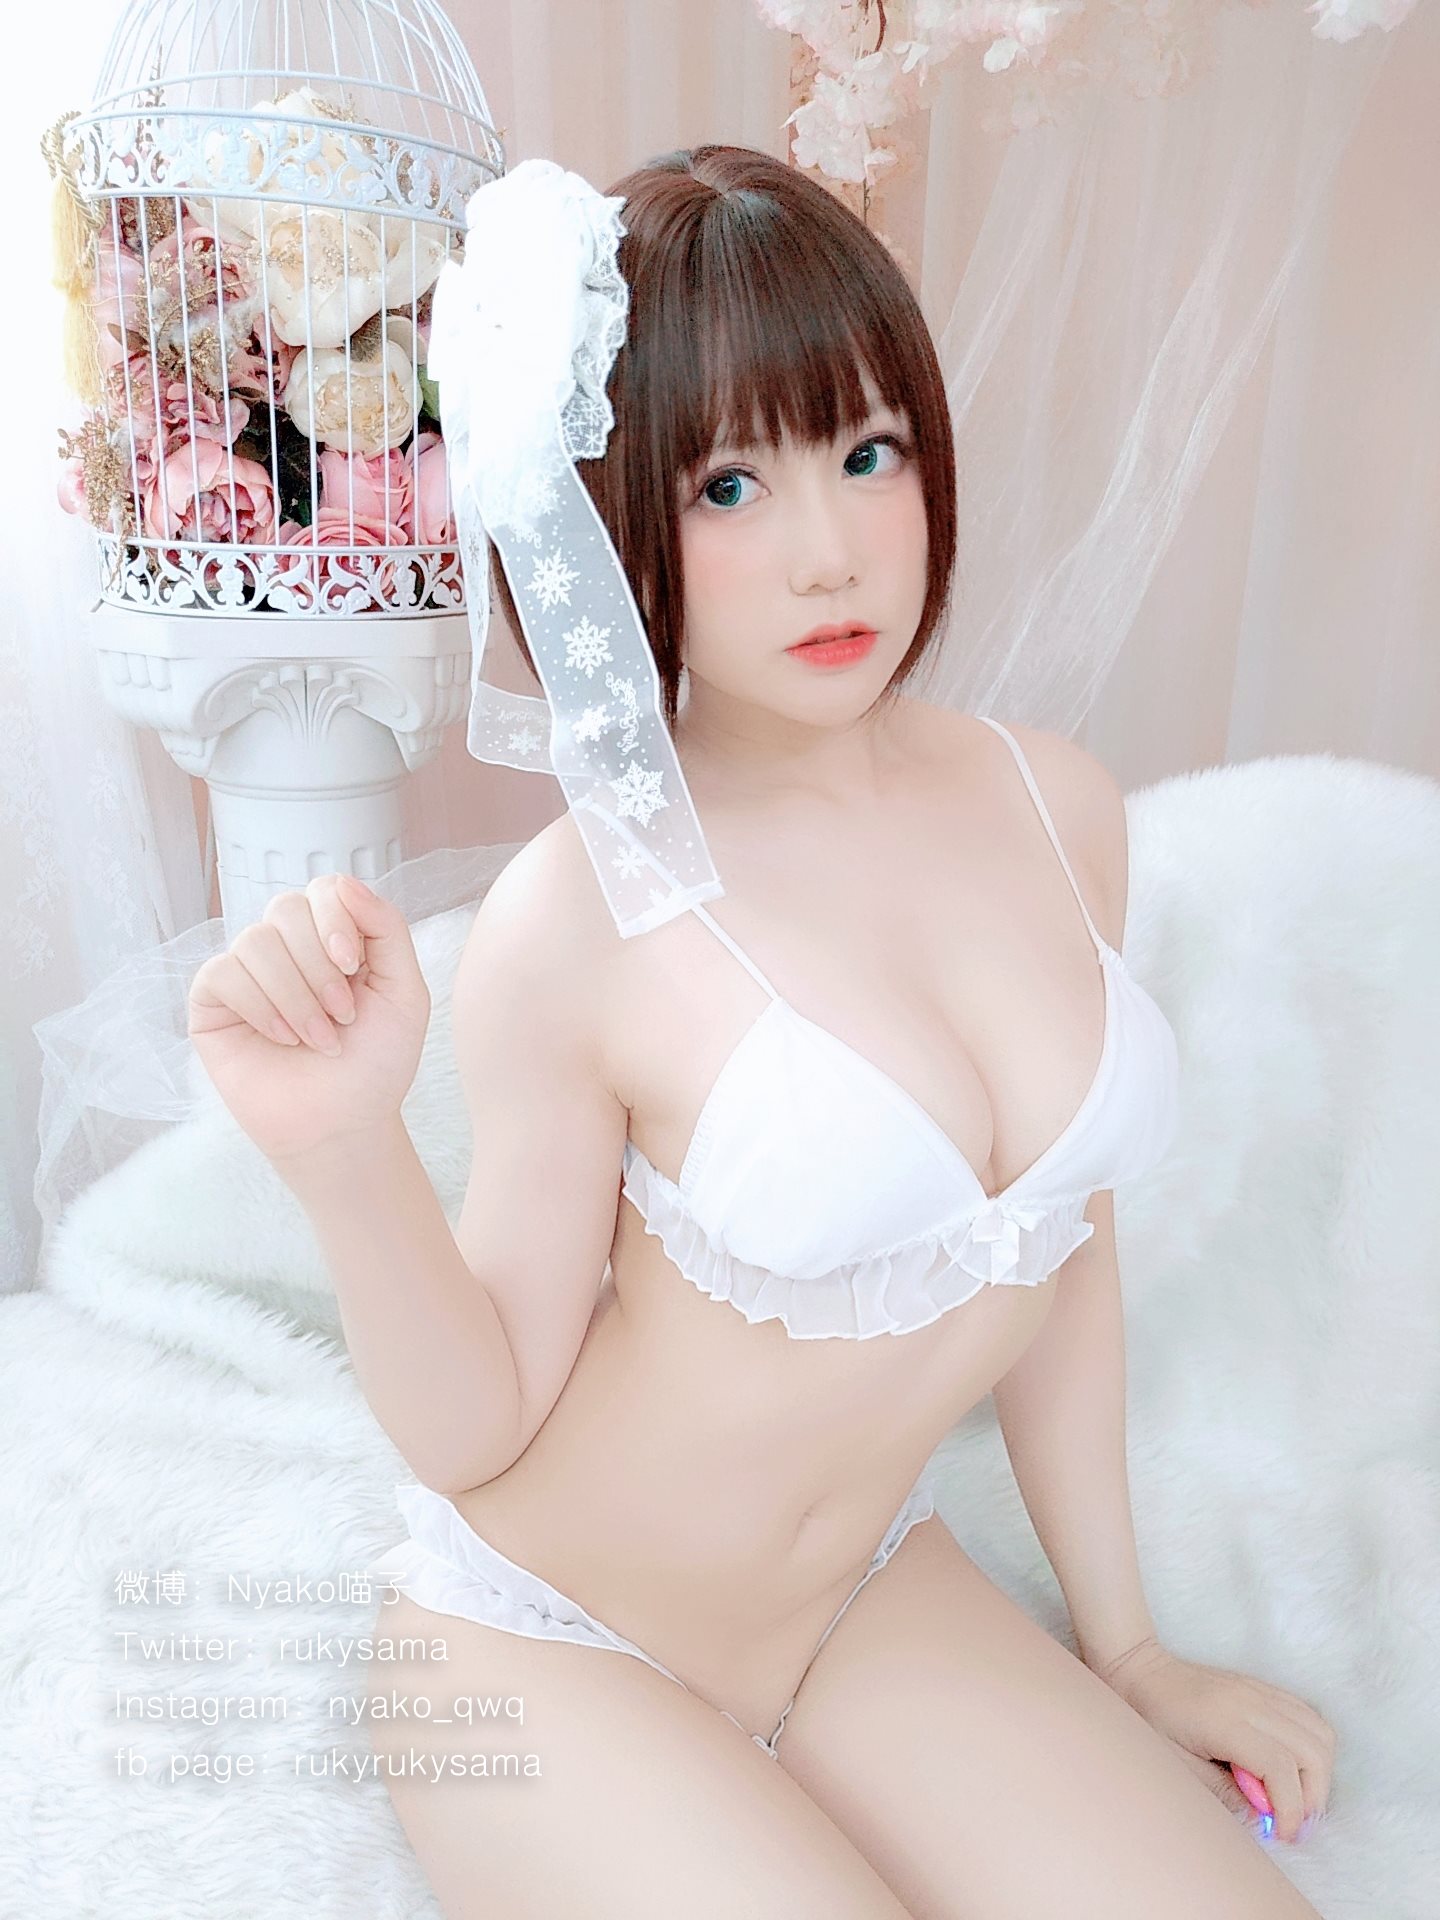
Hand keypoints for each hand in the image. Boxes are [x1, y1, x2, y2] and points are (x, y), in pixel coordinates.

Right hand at [187, 874, 430, 1163]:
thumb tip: (345, 882)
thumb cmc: (375, 1062)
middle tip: (342, 1015)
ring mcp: (247, 970)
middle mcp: (287, 945)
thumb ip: (387, 929)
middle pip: (287, 908)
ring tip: (318, 1039)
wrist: (343, 1122)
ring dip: (295, 996)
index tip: (353, 966)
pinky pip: (222, 972)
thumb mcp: (405, 992)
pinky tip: (281, 1038)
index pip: (325, 888)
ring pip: (256, 942)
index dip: (336, 918)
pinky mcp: (213, 1000)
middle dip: (319, 966)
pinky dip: (259, 1006)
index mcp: (333, 935)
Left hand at [1097, 1636, 1334, 1845]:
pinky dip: (1312, 1747)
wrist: (1140, 1669)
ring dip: (1317, 1773)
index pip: (1280, 1767)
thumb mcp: (1177, 1764)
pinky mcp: (1264, 1688)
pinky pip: (1308, 1716)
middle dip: (1311, 1796)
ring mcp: (1260, 1691)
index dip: (1290, 1809)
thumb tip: (1264, 1818)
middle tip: (1290, 1821)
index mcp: (1225, 1721)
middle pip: (1312, 1752)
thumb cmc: (1150, 1717)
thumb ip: (1223, 1792)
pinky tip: (1291, 1768)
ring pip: (1319, 1733)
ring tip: (1293, 1796)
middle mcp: (1251, 1702)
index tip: (1282, 1834)